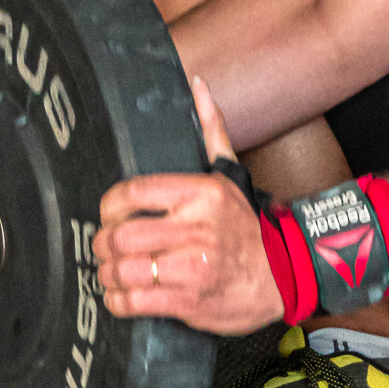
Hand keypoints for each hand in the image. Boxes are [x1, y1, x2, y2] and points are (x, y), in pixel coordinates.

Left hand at [93, 76, 282, 335]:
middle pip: (121, 236)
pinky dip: (119, 301)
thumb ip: (212, 130)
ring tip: (112, 273)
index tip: (110, 215)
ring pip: (123, 270)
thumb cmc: (249, 228)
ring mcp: (193, 268)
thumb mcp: (231, 176)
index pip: (132, 192)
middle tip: (105, 248)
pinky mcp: (190, 302)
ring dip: (108, 275)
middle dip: (103, 245)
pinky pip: (135, 302)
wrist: (285, 276)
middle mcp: (197, 229)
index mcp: (201, 194)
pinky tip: (123, 295)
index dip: (109, 206)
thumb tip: (199, 85)